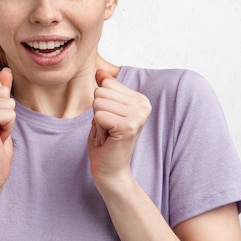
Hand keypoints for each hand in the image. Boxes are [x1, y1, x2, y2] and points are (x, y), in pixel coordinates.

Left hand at [88, 69, 151, 184]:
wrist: (110, 170)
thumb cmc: (106, 141)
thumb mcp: (105, 110)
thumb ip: (105, 90)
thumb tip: (100, 71)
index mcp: (140, 99)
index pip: (106, 84)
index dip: (101, 104)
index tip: (110, 121)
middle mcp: (144, 105)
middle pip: (101, 92)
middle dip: (98, 113)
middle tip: (108, 130)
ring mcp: (138, 115)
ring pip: (98, 103)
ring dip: (97, 122)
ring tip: (108, 134)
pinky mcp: (129, 126)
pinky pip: (98, 116)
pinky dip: (97, 129)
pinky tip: (108, 140)